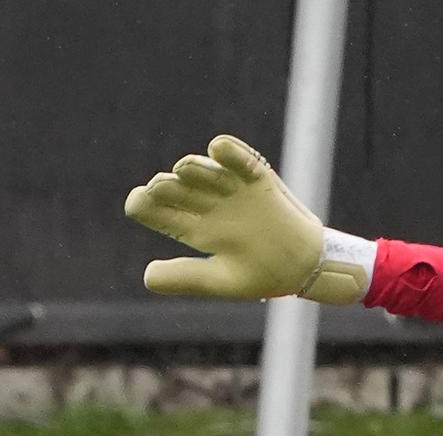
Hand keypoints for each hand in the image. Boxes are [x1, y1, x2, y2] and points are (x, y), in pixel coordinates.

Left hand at [125, 134, 362, 303]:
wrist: (304, 267)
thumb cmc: (261, 275)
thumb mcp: (219, 280)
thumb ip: (184, 277)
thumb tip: (146, 275)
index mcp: (195, 230)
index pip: (160, 213)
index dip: (144, 205)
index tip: (138, 202)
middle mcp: (209, 206)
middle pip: (180, 190)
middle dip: (167, 187)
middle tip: (158, 187)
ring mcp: (232, 191)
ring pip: (207, 174)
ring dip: (194, 169)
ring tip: (183, 168)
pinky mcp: (259, 181)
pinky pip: (243, 162)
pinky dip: (231, 153)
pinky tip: (218, 146)